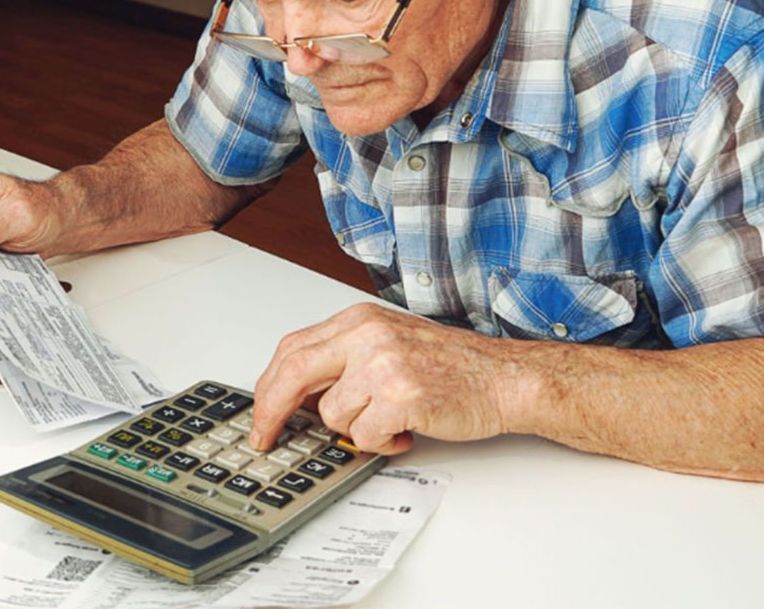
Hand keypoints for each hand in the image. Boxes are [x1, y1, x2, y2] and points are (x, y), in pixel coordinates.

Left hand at [250, 303, 508, 454]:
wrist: (503, 378)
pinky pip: (364, 436)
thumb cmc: (452, 364)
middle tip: (267, 438)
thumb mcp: (388, 342)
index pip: (293, 349)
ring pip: (332, 415)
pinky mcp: (400, 396)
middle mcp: (367, 334)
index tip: (260, 413)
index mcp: (359, 319)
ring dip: (357, 428)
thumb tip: (296, 395)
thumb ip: (343, 358)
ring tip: (389, 419)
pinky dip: (382, 444)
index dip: (268, 385)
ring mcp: (383, 364)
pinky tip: (406, 430)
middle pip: (293, 373)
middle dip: (271, 412)